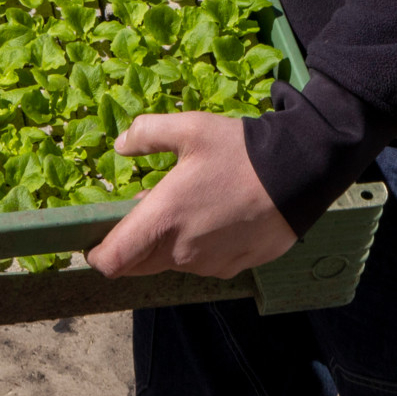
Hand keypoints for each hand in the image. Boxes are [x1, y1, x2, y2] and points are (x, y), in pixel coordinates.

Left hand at [87, 112, 296, 279]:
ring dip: (168, 243)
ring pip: (172, 263)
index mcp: (164, 219)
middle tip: (147, 210)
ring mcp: (209, 263)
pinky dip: (198, 248)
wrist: (300, 174)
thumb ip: (148, 133)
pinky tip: (215, 218)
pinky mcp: (234, 267)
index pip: (113, 260)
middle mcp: (182, 250)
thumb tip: (121, 145)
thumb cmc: (241, 152)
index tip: (96, 239)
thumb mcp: (191, 127)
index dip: (98, 253)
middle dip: (133, 244)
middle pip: (138, 265)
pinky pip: (202, 264)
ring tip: (188, 207)